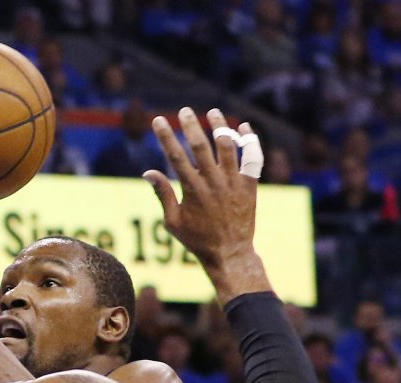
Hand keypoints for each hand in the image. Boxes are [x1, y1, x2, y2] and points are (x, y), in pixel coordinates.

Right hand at [144, 107, 260, 271]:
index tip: (158, 120)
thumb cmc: (197, 240)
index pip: (175, 156)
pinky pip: (252, 158)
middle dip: (190, 125)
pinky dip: (249, 141)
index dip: (165, 136)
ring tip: (213, 112)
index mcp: (192, 190)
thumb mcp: (173, 221)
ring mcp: (233, 183)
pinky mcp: (249, 186)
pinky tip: (243, 127)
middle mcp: (213, 182)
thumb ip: (162, 194)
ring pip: (227, 147)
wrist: (230, 253)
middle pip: (200, 146)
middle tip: (184, 110)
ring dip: (220, 127)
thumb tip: (148, 172)